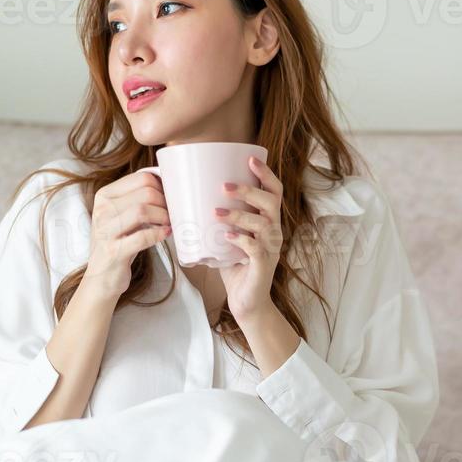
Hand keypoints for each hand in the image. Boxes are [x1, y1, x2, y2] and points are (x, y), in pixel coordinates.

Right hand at [82, 169, 170, 302]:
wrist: (101, 277)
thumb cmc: (118, 242)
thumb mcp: (122, 215)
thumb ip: (138, 199)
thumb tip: (169, 185)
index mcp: (104, 195)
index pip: (142, 178)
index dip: (162, 187)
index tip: (169, 199)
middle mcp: (102, 210)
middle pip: (146, 193)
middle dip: (165, 203)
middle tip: (171, 214)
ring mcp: (105, 231)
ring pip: (142, 210)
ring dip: (163, 217)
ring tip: (168, 223)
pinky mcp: (113, 251)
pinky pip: (142, 237)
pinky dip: (159, 234)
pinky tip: (165, 234)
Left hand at [216, 154, 284, 322]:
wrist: (246, 302)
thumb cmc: (235, 268)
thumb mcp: (228, 238)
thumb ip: (218, 220)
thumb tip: (187, 198)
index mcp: (268, 222)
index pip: (274, 192)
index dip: (266, 174)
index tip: (251, 158)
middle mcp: (274, 232)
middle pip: (270, 203)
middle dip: (249, 191)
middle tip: (224, 186)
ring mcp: (271, 248)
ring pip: (263, 223)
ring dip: (239, 214)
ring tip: (217, 211)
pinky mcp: (263, 265)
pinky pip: (256, 248)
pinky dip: (241, 239)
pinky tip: (226, 236)